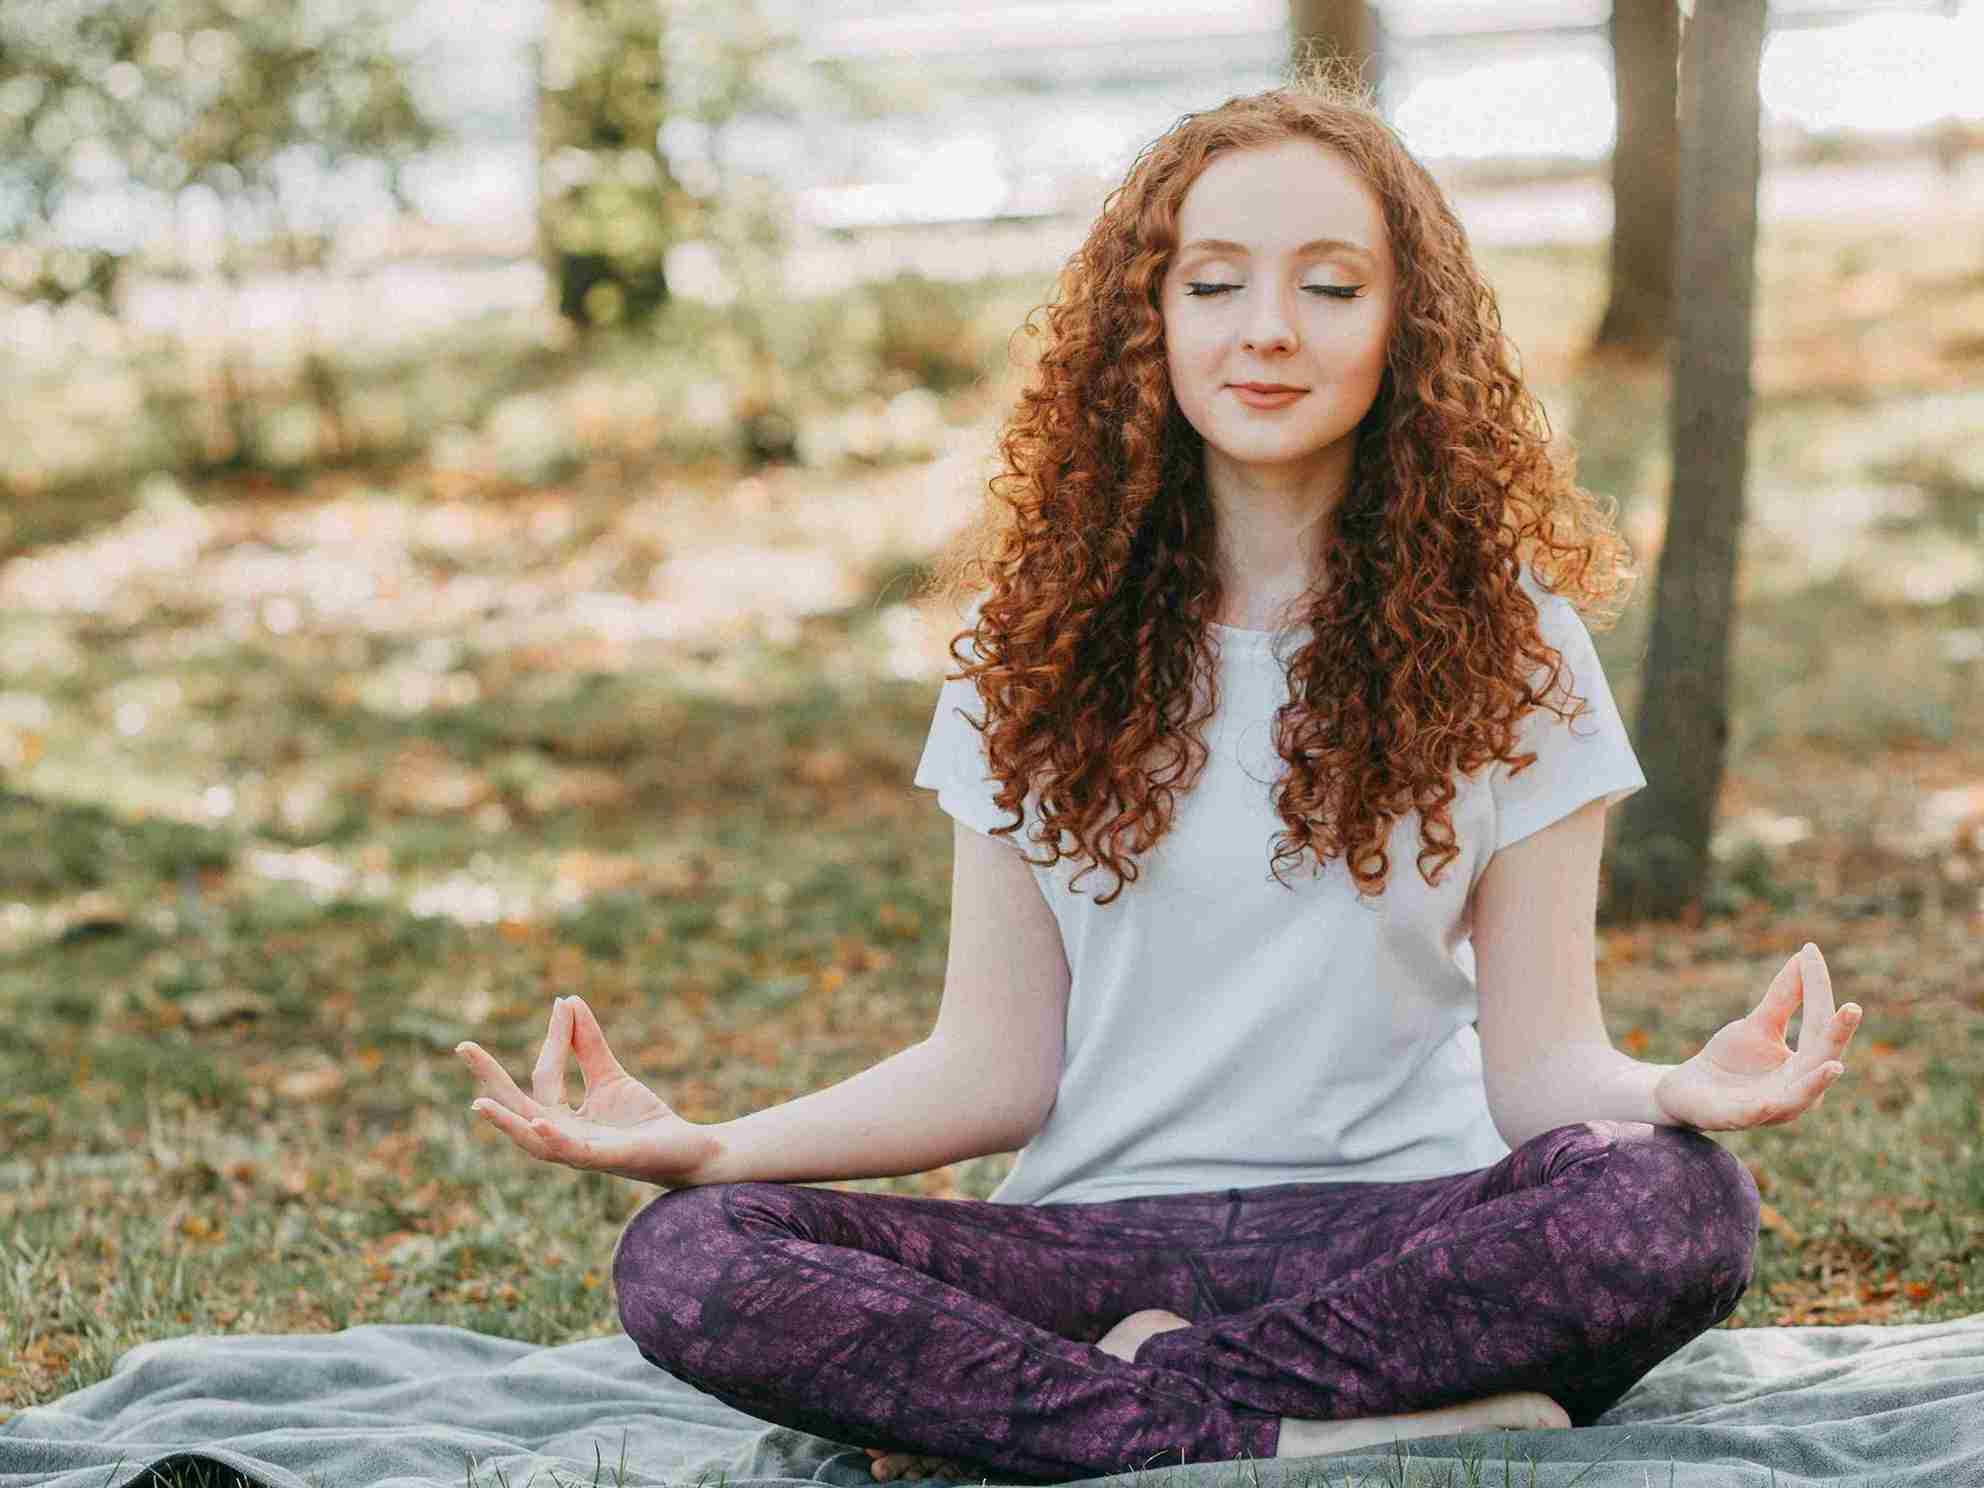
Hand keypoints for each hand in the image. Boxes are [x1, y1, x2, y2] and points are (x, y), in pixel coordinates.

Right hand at [457, 995, 720, 1186]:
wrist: (688, 1149)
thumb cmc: (643, 1119)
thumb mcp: (611, 1076)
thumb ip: (589, 1045)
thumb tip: (568, 1001)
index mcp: (561, 1118)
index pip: (545, 1075)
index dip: (555, 1037)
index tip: (562, 1003)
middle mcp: (563, 1137)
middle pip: (519, 1108)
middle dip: (491, 1079)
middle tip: (463, 1046)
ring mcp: (582, 1152)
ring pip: (534, 1140)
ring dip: (506, 1122)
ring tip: (479, 1102)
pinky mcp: (606, 1159)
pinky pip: (573, 1151)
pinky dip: (554, 1138)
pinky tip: (540, 1121)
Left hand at [1654, 943, 1861, 1131]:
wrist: (1687, 1090)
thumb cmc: (1731, 1060)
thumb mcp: (1759, 1025)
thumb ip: (1784, 998)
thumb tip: (1804, 956)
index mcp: (1805, 1066)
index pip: (1819, 1025)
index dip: (1817, 989)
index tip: (1810, 951)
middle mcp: (1795, 1090)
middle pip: (1821, 1060)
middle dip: (1837, 1036)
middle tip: (1852, 1007)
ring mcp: (1768, 1108)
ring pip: (1798, 1098)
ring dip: (1816, 1083)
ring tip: (1834, 1066)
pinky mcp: (1735, 1118)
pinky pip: (1751, 1117)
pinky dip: (1761, 1110)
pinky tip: (1768, 1102)